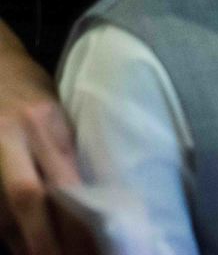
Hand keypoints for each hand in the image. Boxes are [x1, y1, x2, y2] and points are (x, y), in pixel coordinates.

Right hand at [0, 36, 89, 254]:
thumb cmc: (31, 86)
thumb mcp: (60, 109)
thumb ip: (70, 148)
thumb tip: (97, 193)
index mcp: (44, 121)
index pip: (63, 177)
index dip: (78, 216)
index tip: (99, 243)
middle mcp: (12, 137)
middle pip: (26, 197)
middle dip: (45, 238)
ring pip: (2, 211)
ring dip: (24, 241)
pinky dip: (6, 230)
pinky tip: (23, 245)